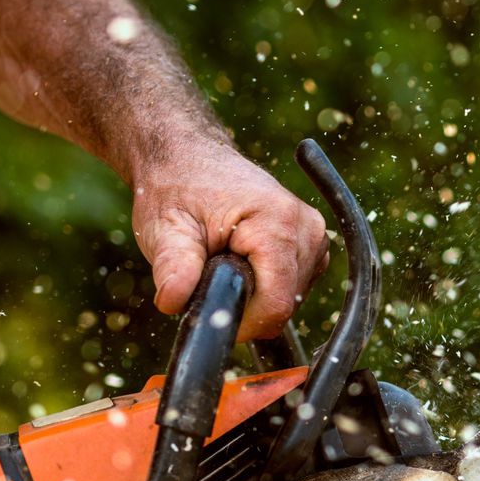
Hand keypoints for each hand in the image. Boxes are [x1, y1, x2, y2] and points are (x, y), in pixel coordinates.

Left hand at [132, 138, 330, 341]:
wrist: (189, 157)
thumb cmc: (176, 188)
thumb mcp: (164, 227)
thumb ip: (173, 266)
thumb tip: (172, 302)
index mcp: (276, 222)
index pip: (277, 303)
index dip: (244, 323)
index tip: (212, 315)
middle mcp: (306, 228)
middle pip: (286, 304)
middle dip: (247, 305)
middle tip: (210, 277)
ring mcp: (315, 235)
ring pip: (293, 299)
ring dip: (258, 295)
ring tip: (225, 263)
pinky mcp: (314, 243)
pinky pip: (297, 286)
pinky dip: (269, 286)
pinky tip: (244, 264)